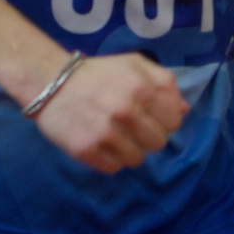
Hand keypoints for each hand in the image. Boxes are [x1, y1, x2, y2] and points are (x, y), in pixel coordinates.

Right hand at [32, 54, 187, 173]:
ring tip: (114, 135)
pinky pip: (113, 168)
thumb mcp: (133, 65)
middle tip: (130, 127)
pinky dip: (109, 159)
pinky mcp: (86, 149)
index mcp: (142, 87)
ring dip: (129, 150)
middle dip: (147, 136)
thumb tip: (184, 109)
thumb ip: (163, 82)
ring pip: (137, 159)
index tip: (150, 117)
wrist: (50, 81)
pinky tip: (99, 142)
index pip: (174, 121)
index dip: (164, 120)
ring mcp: (105, 132)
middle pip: (158, 143)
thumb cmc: (97, 73)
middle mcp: (126, 110)